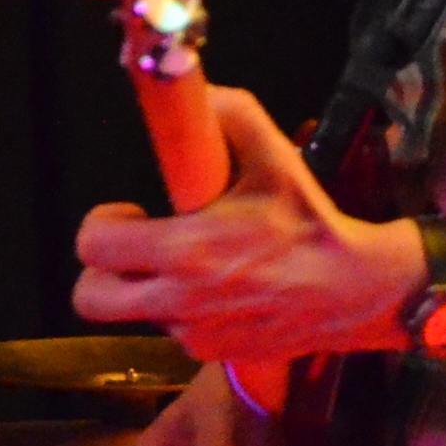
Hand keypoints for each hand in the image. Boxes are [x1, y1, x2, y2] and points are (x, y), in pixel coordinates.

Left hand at [73, 87, 422, 361]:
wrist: (356, 290)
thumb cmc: (310, 223)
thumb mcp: (275, 158)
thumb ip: (233, 115)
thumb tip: (204, 90)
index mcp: (185, 248)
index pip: (93, 246)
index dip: (101, 225)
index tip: (132, 213)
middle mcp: (179, 299)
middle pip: (88, 298)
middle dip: (100, 272)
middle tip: (135, 250)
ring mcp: (193, 333)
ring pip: (135, 315)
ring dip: (147, 292)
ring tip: (189, 267)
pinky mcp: (212, 354)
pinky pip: (174, 333)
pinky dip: (183, 314)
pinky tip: (219, 291)